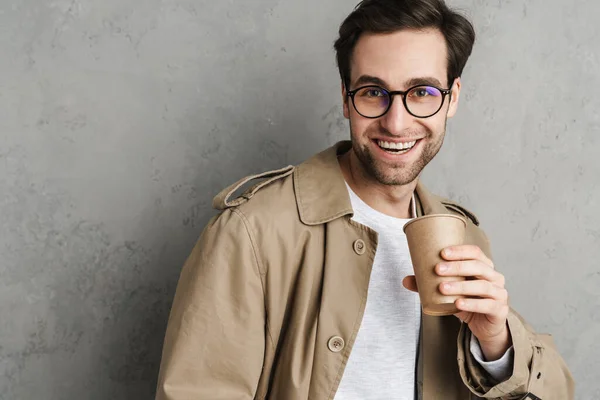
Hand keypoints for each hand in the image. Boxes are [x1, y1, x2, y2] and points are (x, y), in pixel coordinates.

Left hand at [402, 245, 511, 360]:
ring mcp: (499, 293)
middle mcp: (495, 277)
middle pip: (478, 266)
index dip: (460, 251)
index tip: (442, 253)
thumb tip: (405, 280)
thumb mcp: (448, 292)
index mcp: (483, 266)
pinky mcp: (499, 310)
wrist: (484, 325)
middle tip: (437, 269)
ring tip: (443, 288)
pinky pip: (487, 305)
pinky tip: (458, 304)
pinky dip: (472, 304)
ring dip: (461, 286)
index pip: (475, 252)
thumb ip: (428, 285)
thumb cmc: (466, 301)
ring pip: (482, 286)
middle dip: (457, 266)